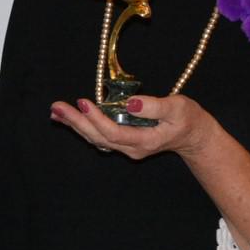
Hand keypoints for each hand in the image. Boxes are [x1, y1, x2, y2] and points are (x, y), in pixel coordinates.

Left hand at [48, 94, 215, 161]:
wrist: (193, 136)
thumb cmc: (188, 119)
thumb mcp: (178, 108)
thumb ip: (156, 105)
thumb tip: (131, 103)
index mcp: (144, 141)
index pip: (114, 132)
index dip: (96, 119)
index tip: (83, 102)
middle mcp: (131, 148)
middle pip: (99, 137)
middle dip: (77, 122)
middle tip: (57, 107)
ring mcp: (126, 147)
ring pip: (96, 138)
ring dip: (75, 125)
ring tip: (56, 111)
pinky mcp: (123, 141)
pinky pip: (99, 136)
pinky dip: (82, 126)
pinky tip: (68, 118)